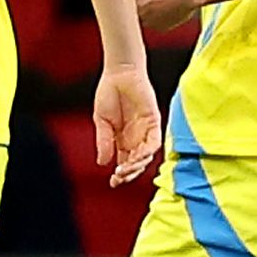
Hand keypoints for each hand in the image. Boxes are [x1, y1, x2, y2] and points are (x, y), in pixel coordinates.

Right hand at [90, 64, 161, 187]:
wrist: (120, 73)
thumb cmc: (109, 93)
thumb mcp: (102, 121)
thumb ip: (104, 141)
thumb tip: (102, 163)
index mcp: (122, 140)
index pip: (125, 163)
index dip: (121, 175)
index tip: (113, 183)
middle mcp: (136, 138)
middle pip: (137, 163)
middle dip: (129, 173)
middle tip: (119, 177)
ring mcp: (146, 131)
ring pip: (146, 156)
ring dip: (137, 165)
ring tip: (125, 169)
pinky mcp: (154, 122)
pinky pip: (154, 142)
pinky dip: (148, 151)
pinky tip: (138, 156)